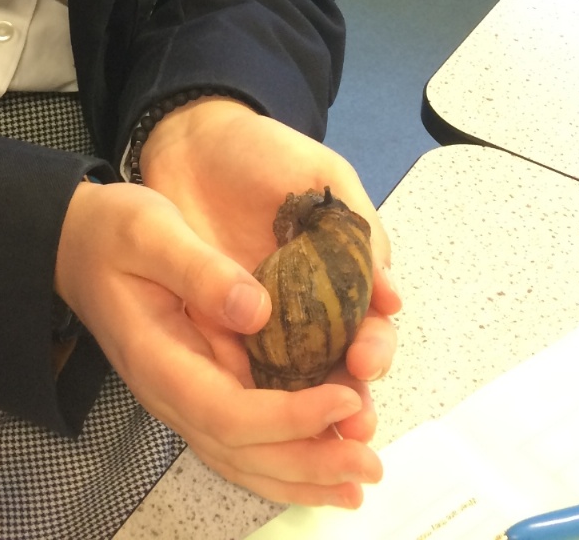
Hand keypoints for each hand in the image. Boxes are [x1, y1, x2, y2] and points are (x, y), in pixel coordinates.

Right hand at [55, 177, 386, 506]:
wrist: (75, 242)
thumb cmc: (111, 231)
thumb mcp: (151, 231)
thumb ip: (200, 269)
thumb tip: (259, 309)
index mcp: (159, 360)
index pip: (229, 414)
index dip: (290, 418)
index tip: (345, 400)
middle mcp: (171, 393)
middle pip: (242, 451)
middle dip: (309, 461)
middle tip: (370, 461)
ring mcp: (182, 396)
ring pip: (243, 457)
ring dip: (302, 473)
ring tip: (357, 480)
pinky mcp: (198, 385)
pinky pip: (242, 438)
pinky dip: (283, 457)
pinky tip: (321, 463)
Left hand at [140, 98, 399, 416]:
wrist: (189, 139)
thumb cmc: (262, 152)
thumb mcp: (320, 174)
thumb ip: (357, 225)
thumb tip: (389, 296)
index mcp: (339, 272)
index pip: (368, 325)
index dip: (373, 347)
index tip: (364, 360)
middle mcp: (306, 305)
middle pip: (336, 366)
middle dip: (350, 400)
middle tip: (352, 424)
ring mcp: (260, 318)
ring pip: (292, 380)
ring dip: (308, 413)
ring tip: (316, 440)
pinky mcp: (216, 323)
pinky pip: (238, 367)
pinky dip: (251, 396)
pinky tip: (258, 419)